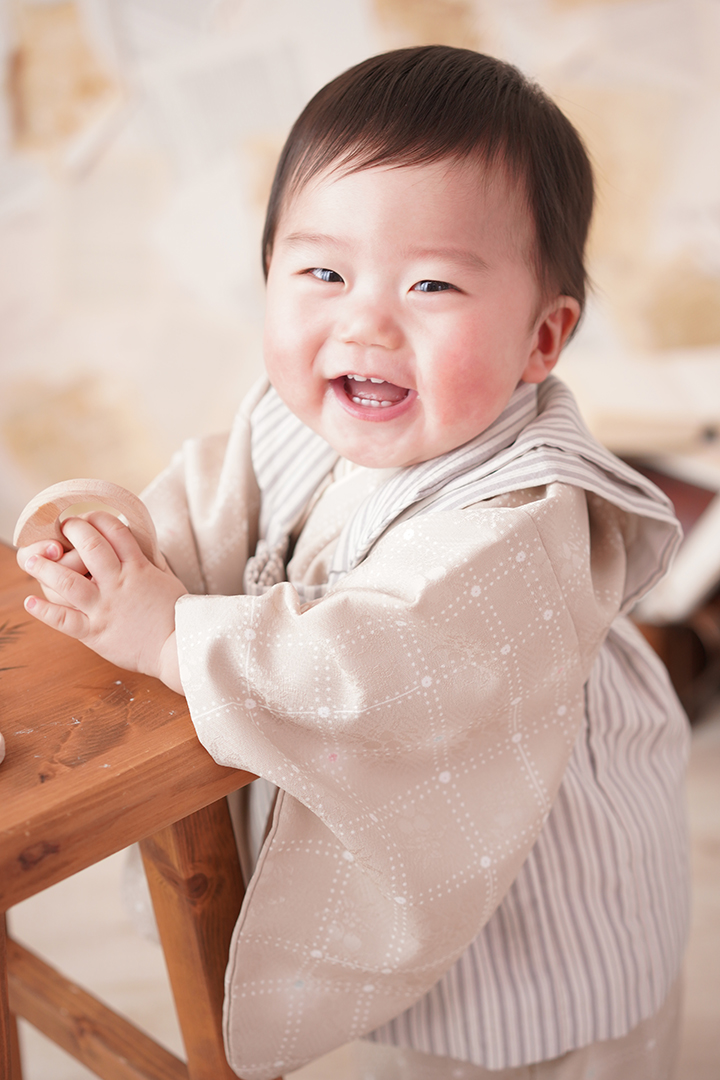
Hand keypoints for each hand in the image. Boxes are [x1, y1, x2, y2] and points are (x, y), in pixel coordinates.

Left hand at [21, 512, 186, 692]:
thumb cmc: (179, 615)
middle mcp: (118, 584)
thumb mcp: (169, 580)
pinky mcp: (95, 632)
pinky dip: (45, 611)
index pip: (116, 531)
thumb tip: (144, 548)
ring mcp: (105, 607)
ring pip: (68, 582)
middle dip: (73, 532)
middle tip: (63, 528)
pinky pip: (64, 620)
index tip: (88, 517)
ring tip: (31, 560)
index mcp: (139, 568)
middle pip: (90, 547)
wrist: (179, 647)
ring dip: (46, 568)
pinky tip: (30, 602)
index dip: (99, 519)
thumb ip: (153, 564)